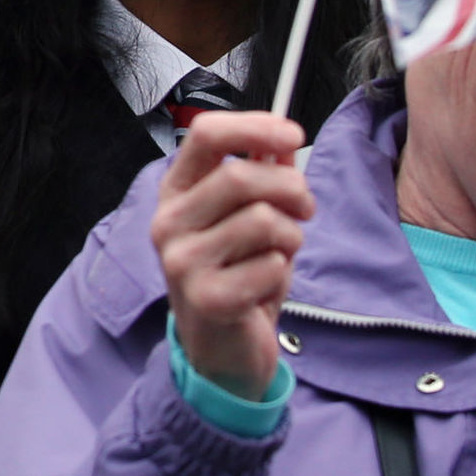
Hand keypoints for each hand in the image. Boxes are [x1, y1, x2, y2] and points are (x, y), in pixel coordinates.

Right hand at [151, 111, 312, 401]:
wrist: (222, 348)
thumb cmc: (237, 274)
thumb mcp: (248, 217)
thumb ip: (263, 175)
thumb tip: (283, 142)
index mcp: (177, 191)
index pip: (206, 135)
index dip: (255, 127)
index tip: (293, 135)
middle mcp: (169, 221)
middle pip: (241, 177)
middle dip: (291, 189)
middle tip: (306, 209)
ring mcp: (181, 261)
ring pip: (262, 222)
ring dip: (290, 238)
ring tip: (279, 255)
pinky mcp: (205, 298)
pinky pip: (270, 266)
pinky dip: (282, 275)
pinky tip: (265, 288)